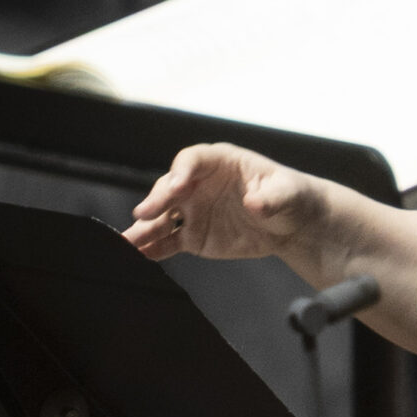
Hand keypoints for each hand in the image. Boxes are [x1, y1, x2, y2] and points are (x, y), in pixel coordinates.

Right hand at [128, 142, 325, 262]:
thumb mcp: (286, 193)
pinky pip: (168, 241)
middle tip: (142, 214)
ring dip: (143, 228)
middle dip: (156, 200)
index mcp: (219, 162)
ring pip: (162, 217)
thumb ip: (270, 198)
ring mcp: (192, 210)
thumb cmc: (289, 196)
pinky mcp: (193, 235)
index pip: (191, 160)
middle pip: (169, 188)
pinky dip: (153, 249)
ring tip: (126, 242)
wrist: (291, 223)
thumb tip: (254, 203)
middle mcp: (197, 184)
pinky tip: (138, 256)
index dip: (182, 171)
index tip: (177, 186)